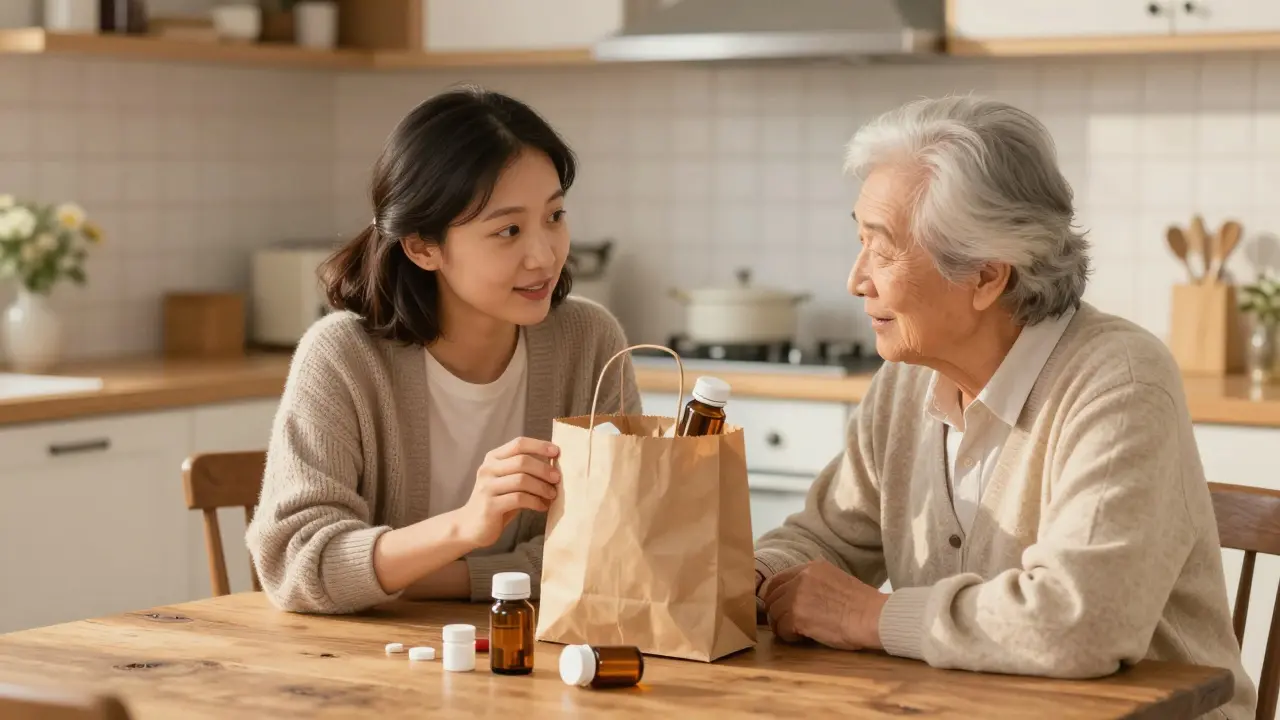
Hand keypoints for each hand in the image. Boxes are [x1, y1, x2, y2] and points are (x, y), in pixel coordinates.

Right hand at [456, 437, 559, 547]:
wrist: (471, 526)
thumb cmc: (497, 501)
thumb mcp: (508, 481)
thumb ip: (524, 470)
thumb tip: (554, 464)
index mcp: (493, 458)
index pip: (518, 444)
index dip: (539, 445)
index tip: (557, 452)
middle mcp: (488, 469)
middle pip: (522, 461)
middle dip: (543, 469)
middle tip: (557, 478)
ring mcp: (487, 487)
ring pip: (522, 480)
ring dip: (542, 487)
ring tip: (552, 495)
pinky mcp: (490, 506)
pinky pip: (519, 499)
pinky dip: (535, 502)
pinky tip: (542, 507)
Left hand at [760, 559, 887, 650]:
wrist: (874, 617)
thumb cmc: (863, 605)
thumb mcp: (836, 581)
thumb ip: (815, 584)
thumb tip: (800, 598)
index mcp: (812, 567)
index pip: (778, 579)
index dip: (776, 596)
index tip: (780, 608)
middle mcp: (801, 577)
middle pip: (772, 595)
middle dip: (777, 611)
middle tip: (787, 624)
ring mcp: (797, 595)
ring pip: (774, 613)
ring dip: (782, 625)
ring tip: (797, 633)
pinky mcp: (797, 615)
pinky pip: (781, 629)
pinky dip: (788, 636)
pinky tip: (802, 638)